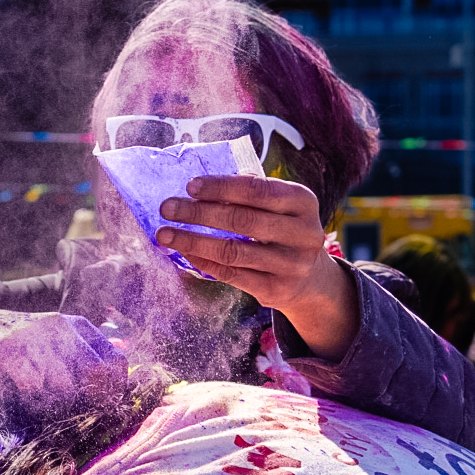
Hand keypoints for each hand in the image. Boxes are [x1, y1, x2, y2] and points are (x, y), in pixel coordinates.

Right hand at [0, 306, 128, 408]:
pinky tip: (21, 393)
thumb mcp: (51, 340)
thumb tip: (120, 366)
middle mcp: (58, 326)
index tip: (102, 405)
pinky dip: (29, 396)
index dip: (113, 388)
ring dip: (51, 400)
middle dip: (82, 399)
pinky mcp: (9, 349)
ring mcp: (33, 336)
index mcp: (73, 325)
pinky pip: (33, 386)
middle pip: (91, 378)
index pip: (113, 361)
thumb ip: (84, 353)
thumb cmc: (13, 342)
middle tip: (63, 407)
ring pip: (63, 386)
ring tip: (36, 399)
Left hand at [155, 175, 358, 361]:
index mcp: (303, 202)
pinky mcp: (275, 289)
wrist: (311, 280)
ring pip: (232, 250)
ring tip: (164, 234)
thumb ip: (250, 193)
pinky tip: (183, 251)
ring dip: (192, 240)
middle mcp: (303, 233)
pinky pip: (230, 273)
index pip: (258, 190)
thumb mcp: (279, 208)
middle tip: (167, 207)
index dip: (222, 187)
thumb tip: (201, 185)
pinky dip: (202, 261)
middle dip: (199, 213)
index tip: (190, 185)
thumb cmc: (282, 232)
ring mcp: (291, 264)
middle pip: (242, 220)